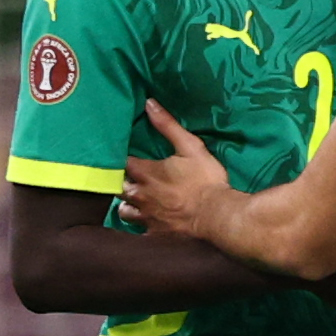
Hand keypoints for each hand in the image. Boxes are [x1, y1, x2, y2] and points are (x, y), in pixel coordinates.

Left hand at [119, 100, 244, 245]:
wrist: (217, 215)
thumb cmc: (205, 180)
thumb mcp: (191, 147)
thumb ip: (168, 126)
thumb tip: (148, 103)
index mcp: (145, 172)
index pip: (122, 162)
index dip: (122, 158)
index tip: (125, 156)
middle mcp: (138, 194)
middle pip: (117, 187)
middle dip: (120, 183)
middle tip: (127, 179)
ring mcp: (145, 216)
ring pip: (123, 210)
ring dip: (126, 205)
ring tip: (133, 202)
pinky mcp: (155, 232)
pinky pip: (140, 231)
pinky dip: (141, 226)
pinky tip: (146, 224)